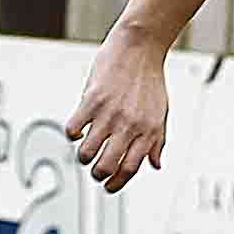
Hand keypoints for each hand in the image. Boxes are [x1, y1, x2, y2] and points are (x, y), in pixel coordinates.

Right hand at [65, 28, 169, 191]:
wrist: (139, 47)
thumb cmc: (149, 79)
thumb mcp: (161, 113)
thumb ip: (158, 141)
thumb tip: (155, 164)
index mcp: (147, 131)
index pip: (130, 169)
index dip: (117, 183)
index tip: (109, 186)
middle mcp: (129, 125)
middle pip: (107, 166)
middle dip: (97, 175)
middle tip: (95, 170)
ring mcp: (109, 114)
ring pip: (87, 152)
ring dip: (83, 157)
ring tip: (86, 151)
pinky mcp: (92, 100)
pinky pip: (74, 129)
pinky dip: (72, 135)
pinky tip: (78, 130)